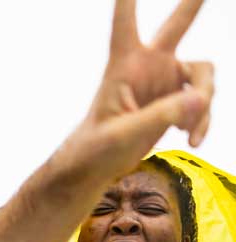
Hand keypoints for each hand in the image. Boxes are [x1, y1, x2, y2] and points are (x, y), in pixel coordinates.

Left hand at [62, 0, 212, 182]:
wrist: (98, 166)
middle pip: (177, 24)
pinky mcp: (177, 98)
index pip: (124, 23)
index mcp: (124, 65)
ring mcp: (165, 80)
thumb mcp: (123, 134)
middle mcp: (148, 65)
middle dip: (193, 2)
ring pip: (204, 74)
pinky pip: (204, 100)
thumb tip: (201, 99)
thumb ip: (161, 116)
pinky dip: (202, 121)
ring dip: (204, 104)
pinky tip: (192, 140)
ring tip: (188, 133)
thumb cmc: (97, 147)